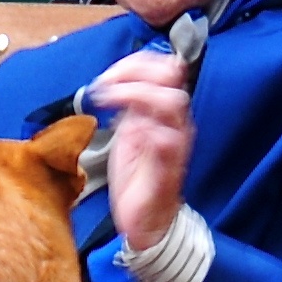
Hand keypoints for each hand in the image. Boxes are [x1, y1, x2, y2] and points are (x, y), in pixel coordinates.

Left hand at [88, 49, 192, 251]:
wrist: (146, 218)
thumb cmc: (138, 175)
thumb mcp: (129, 129)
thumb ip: (129, 105)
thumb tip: (116, 78)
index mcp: (166, 112)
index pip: (164, 68)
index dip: (136, 63)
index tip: (107, 75)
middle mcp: (176, 123)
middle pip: (170, 77)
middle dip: (133, 73)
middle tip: (105, 85)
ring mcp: (176, 144)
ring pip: (171, 102)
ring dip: (135, 93)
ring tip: (109, 99)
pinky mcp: (168, 168)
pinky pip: (166, 140)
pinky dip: (145, 128)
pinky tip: (126, 129)